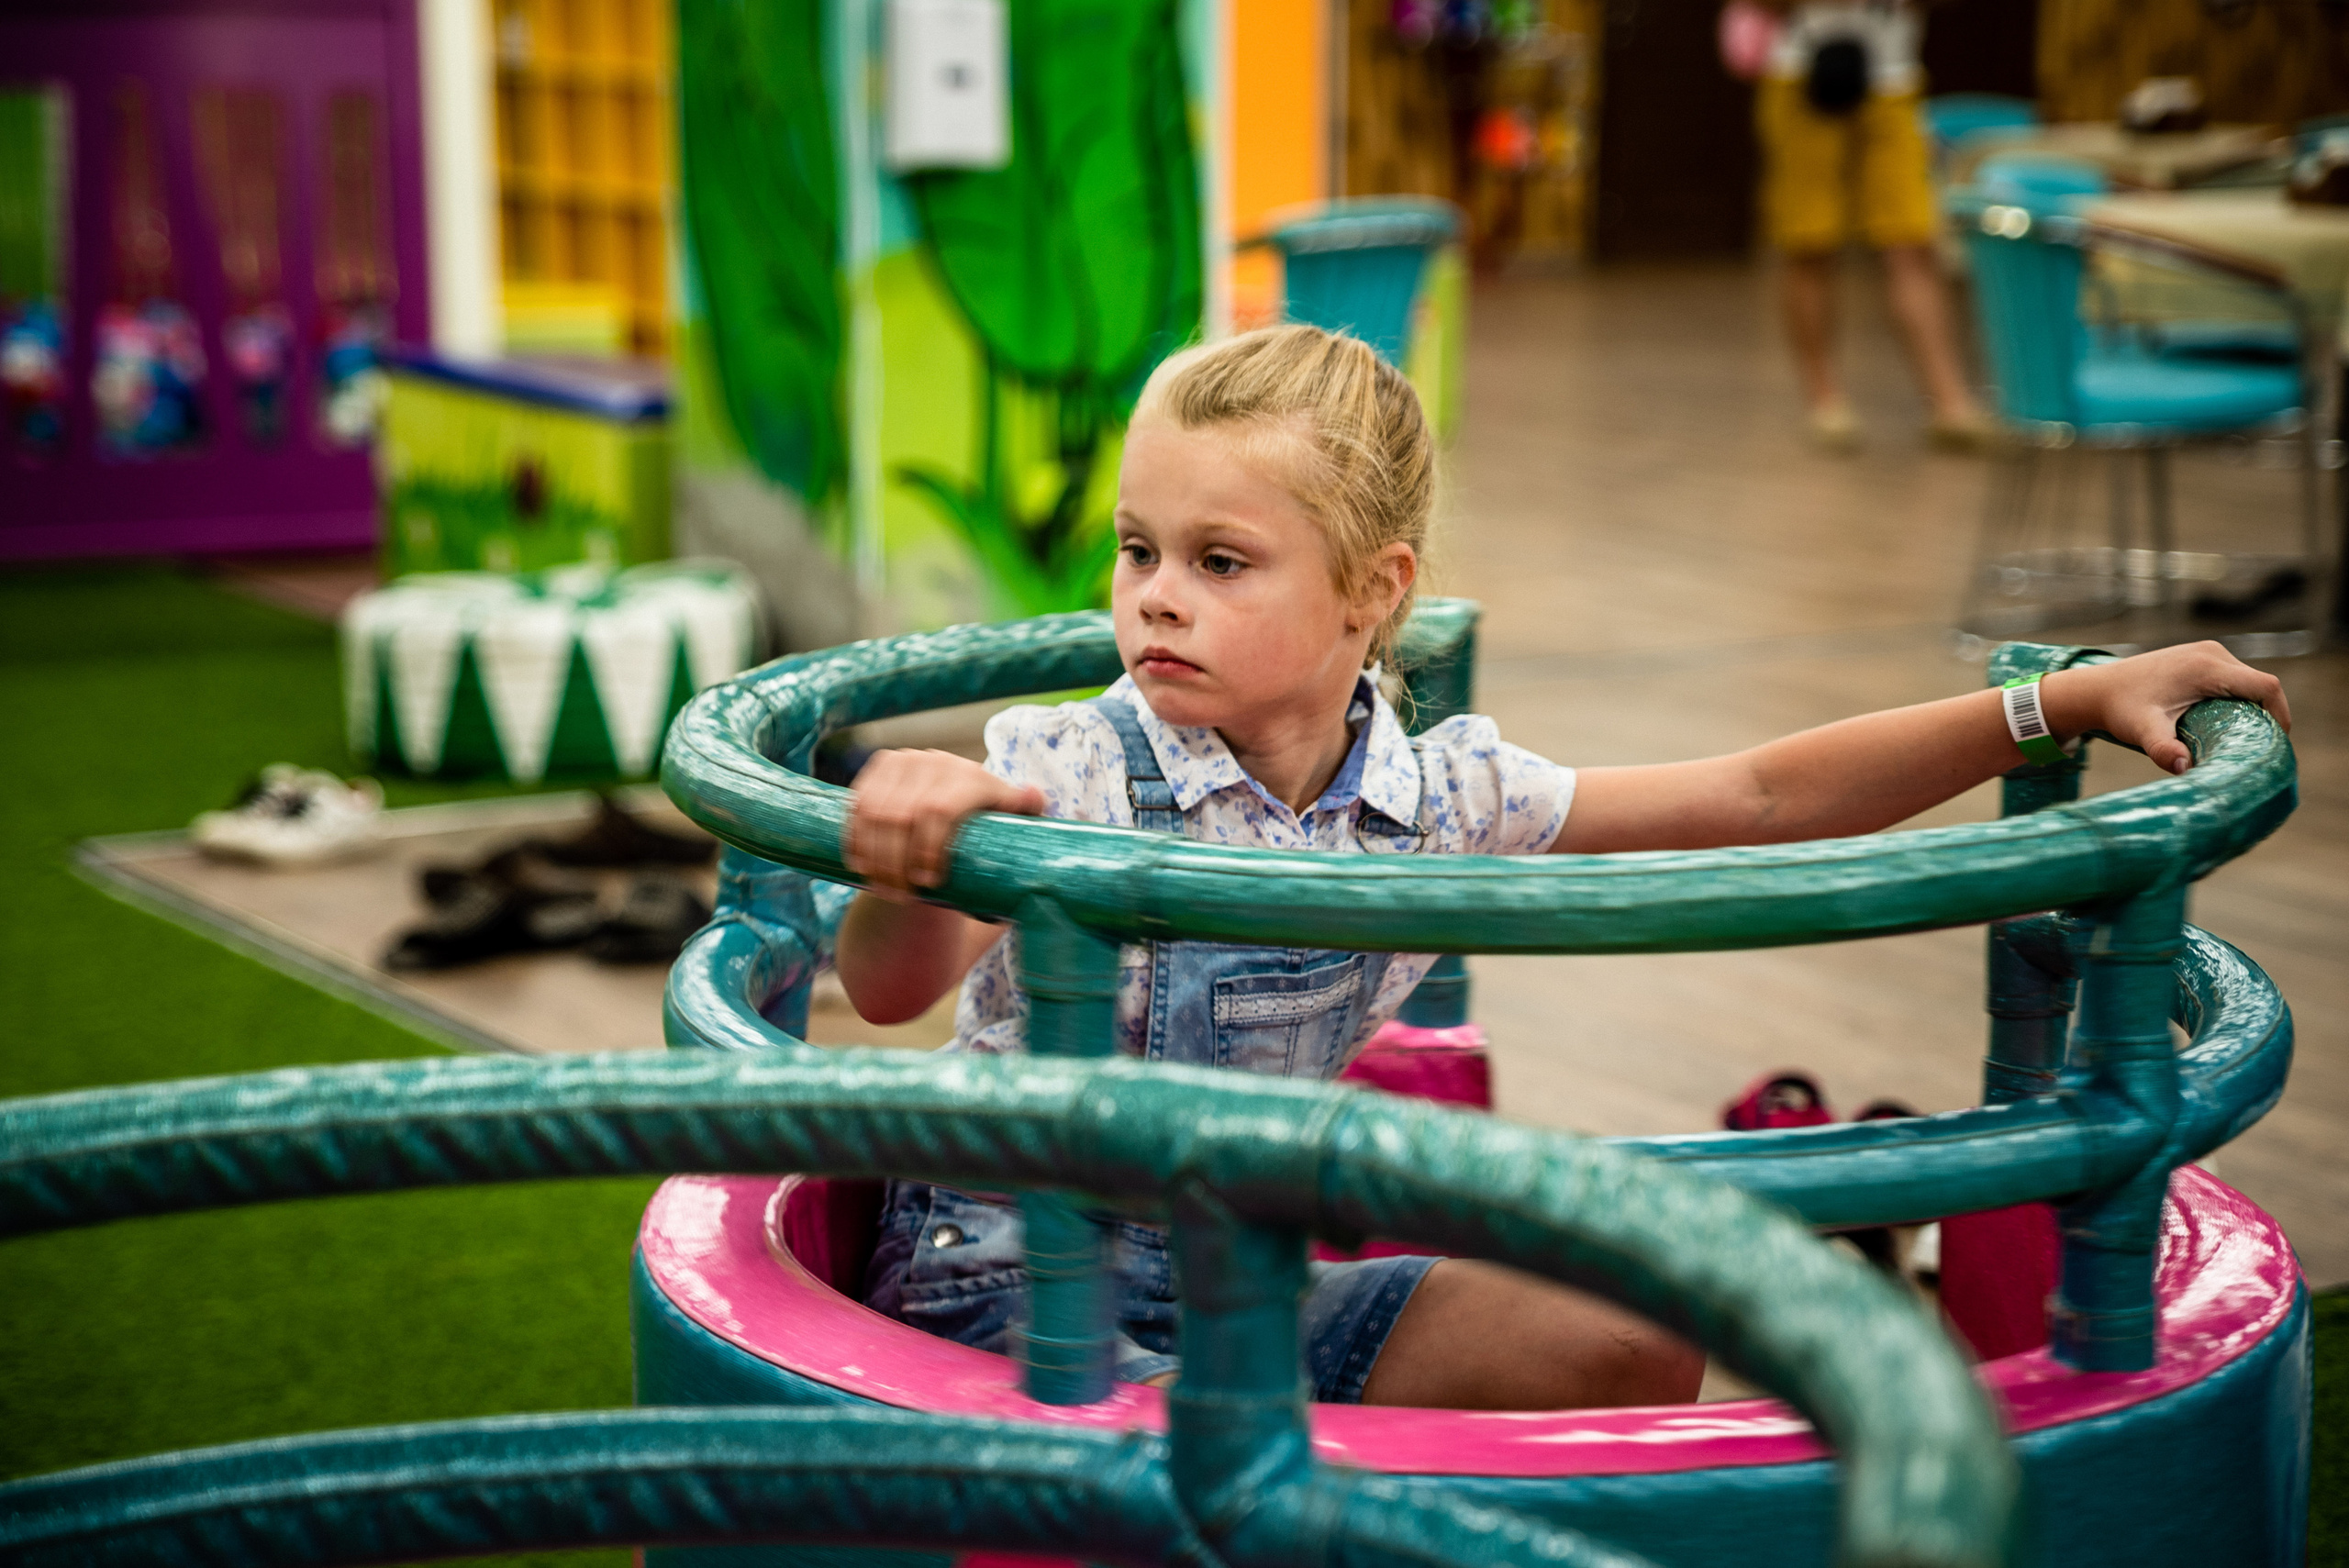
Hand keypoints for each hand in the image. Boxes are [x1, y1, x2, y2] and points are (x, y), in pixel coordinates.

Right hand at [843, 749, 1043, 899]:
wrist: (951, 813)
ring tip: (884, 890)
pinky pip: (857, 805)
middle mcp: (938, 762)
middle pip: (903, 816)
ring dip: (874, 856)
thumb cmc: (986, 834)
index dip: (928, 848)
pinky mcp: (878, 769)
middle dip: (897, 863)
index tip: (929, 883)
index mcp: (974, 778)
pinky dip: (855, 839)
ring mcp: (905, 762)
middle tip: (902, 897)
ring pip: (874, 813)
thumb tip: (1035, 797)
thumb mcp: (1011, 829)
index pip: (940, 809)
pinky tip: (860, 867)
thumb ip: (1027, 819)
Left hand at [2048, 642, 2289, 775]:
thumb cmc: (2120, 710)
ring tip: (2242, 738)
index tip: (2277, 741)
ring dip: (2251, 706)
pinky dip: (2237, 698)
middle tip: (2259, 746)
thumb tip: (2183, 768)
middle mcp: (2211, 653)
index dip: (2280, 713)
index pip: (2266, 687)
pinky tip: (2226, 722)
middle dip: (2265, 714)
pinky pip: (2233, 677)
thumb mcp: (2142, 731)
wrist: (2098, 689)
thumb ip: (2163, 749)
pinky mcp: (2200, 657)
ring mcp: (2206, 652)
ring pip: (2248, 681)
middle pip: (2260, 684)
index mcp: (2207, 667)